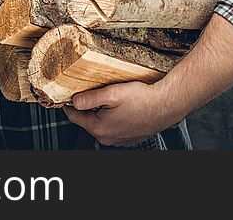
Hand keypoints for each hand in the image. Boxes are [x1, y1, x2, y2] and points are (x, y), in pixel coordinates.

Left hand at [62, 81, 179, 147]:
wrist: (165, 106)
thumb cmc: (141, 99)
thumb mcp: (112, 93)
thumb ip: (89, 98)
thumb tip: (73, 101)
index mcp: (99, 128)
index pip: (74, 117)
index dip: (69, 105)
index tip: (66, 97)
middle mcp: (107, 138)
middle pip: (88, 122)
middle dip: (87, 109)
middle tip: (91, 93)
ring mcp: (118, 140)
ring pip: (102, 125)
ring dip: (102, 115)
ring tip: (110, 100)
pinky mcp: (129, 138)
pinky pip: (114, 128)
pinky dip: (114, 119)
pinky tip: (122, 109)